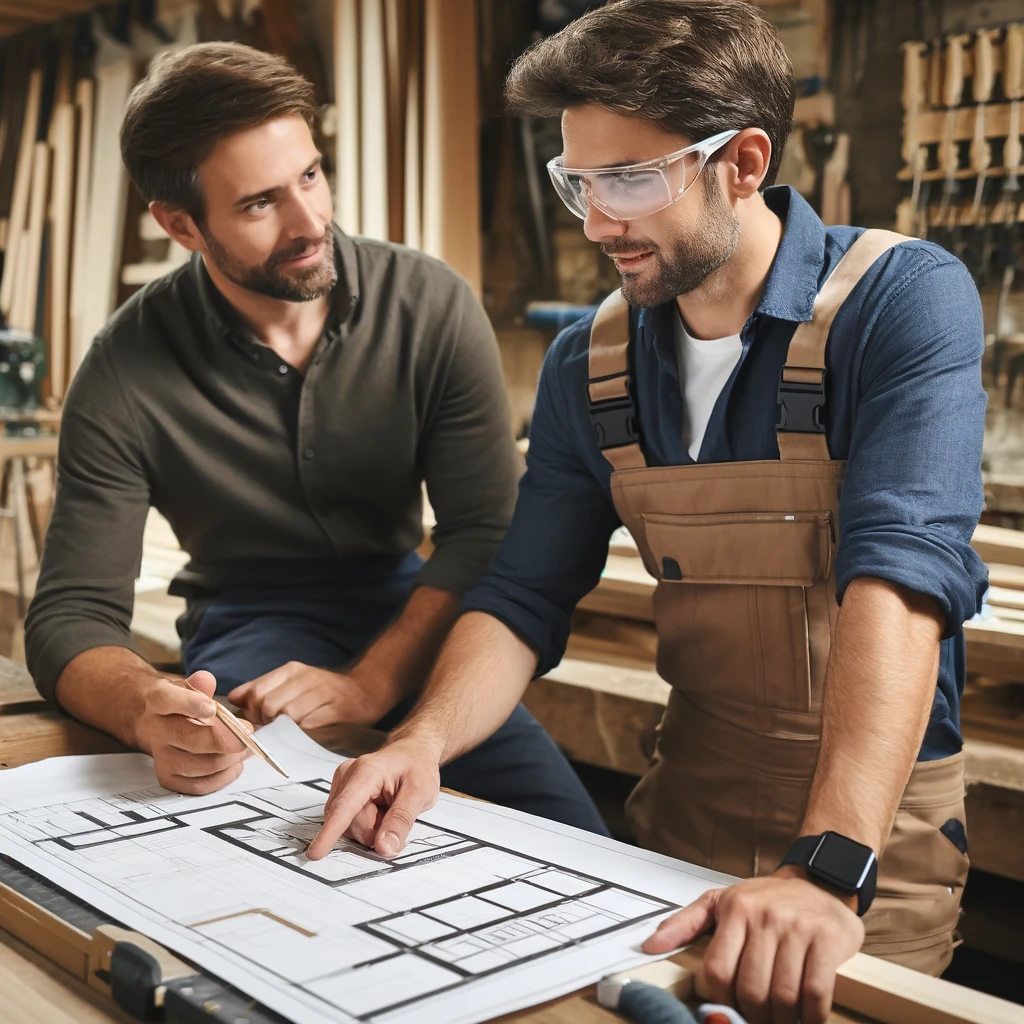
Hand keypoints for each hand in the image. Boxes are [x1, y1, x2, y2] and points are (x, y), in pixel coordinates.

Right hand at [134, 670, 252, 794]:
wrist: (148, 720)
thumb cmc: (175, 702)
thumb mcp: (185, 686)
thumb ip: (200, 684)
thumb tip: (207, 680)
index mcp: (158, 700)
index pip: (168, 701)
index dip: (191, 704)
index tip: (212, 708)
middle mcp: (156, 729)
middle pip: (189, 739)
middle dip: (225, 739)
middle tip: (248, 733)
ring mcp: (160, 755)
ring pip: (196, 765)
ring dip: (227, 759)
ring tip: (245, 748)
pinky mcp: (167, 776)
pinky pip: (196, 785)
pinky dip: (221, 778)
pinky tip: (234, 764)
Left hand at [228, 662, 388, 729]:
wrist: (367, 689)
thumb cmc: (324, 691)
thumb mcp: (293, 681)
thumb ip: (262, 687)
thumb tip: (234, 697)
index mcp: (292, 670)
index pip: (256, 691)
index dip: (253, 712)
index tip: (260, 721)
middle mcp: (307, 677)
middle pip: (268, 704)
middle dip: (267, 722)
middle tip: (275, 729)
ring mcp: (324, 692)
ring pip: (288, 715)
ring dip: (285, 729)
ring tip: (291, 732)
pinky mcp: (338, 708)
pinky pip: (310, 725)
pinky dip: (303, 733)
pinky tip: (307, 734)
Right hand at [305, 737, 441, 860]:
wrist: (413, 751)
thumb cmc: (418, 767)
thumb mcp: (421, 793)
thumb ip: (402, 821)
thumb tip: (384, 848)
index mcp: (367, 771)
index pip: (344, 807)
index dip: (330, 833)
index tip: (316, 853)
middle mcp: (348, 774)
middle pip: (350, 824)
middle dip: (374, 831)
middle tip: (395, 814)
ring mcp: (342, 783)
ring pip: (347, 826)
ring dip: (370, 827)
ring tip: (387, 808)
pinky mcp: (341, 792)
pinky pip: (347, 821)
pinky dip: (365, 823)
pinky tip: (378, 809)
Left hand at [642, 867, 863, 1023]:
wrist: (818, 882)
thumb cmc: (766, 899)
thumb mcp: (720, 902)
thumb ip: (684, 923)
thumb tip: (649, 946)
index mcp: (735, 910)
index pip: (717, 970)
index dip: (721, 999)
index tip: (727, 1008)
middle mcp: (765, 917)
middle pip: (750, 989)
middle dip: (752, 1016)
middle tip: (756, 1020)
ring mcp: (798, 928)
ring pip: (782, 996)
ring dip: (781, 1020)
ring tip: (780, 1021)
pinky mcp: (827, 940)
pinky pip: (816, 992)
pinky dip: (811, 1016)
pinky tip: (807, 1018)